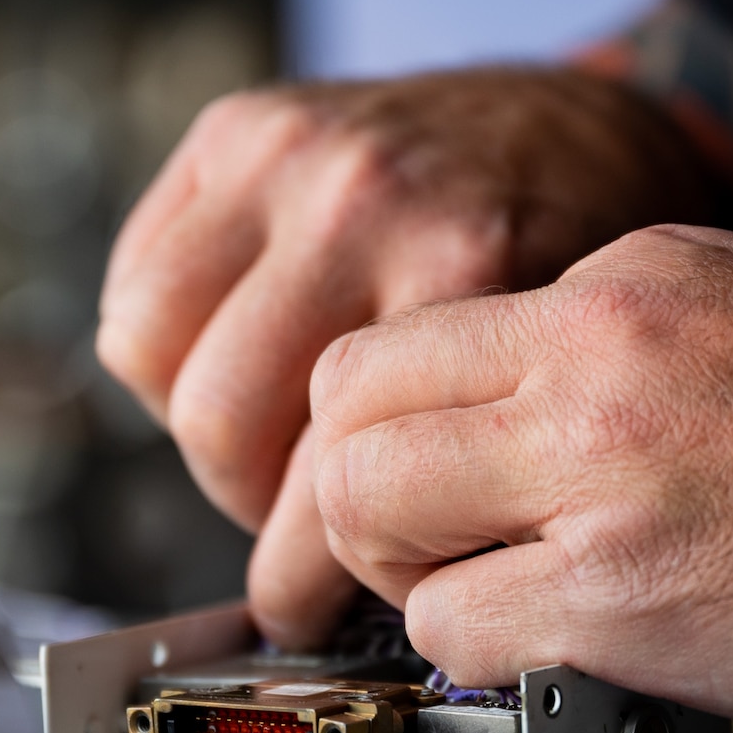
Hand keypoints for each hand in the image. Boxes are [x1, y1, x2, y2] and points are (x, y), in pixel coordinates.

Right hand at [96, 69, 707, 647]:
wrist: (592, 123)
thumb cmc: (581, 252)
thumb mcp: (566, 359)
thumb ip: (481, 451)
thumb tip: (406, 592)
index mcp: (458, 265)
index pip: (326, 473)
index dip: (299, 576)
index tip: (301, 609)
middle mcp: (364, 202)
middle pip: (217, 426)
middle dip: (247, 503)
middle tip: (292, 519)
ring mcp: (292, 155)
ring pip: (155, 353)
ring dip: (196, 425)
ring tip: (261, 443)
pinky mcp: (241, 126)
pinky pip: (140, 277)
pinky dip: (165, 345)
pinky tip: (234, 363)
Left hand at [308, 224, 732, 732]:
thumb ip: (629, 356)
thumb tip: (526, 430)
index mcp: (631, 277)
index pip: (402, 339)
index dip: (382, 429)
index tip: (418, 486)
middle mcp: (600, 351)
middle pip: (348, 410)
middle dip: (356, 496)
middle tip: (415, 552)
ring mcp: (609, 468)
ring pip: (366, 512)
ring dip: (401, 575)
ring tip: (481, 601)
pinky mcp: (633, 596)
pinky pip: (454, 629)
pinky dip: (476, 654)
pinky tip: (556, 652)